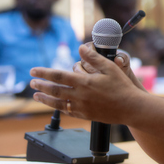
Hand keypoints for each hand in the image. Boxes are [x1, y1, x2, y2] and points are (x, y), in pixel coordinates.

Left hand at [30, 43, 147, 122]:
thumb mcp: (109, 67)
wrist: (131, 108)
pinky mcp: (85, 115)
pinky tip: (55, 105)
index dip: (44, 73)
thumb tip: (81, 47)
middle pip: (54, 90)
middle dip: (41, 85)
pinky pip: (68, 111)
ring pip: (58, 103)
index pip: (58, 76)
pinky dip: (59, 107)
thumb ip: (93, 58)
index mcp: (84, 82)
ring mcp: (82, 107)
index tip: (33, 71)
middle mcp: (80, 96)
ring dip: (45, 99)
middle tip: (31, 83)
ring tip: (36, 95)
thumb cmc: (122, 86)